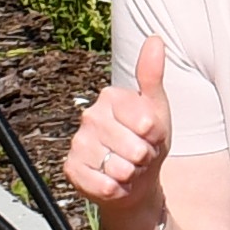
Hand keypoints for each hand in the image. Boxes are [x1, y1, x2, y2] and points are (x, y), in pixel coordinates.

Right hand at [63, 36, 174, 206]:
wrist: (134, 178)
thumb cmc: (146, 141)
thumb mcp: (157, 109)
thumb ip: (152, 76)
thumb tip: (154, 40)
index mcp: (111, 97)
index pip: (145, 122)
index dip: (155, 135)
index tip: (152, 135)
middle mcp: (90, 116)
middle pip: (134, 147)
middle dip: (144, 157)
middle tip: (140, 154)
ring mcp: (78, 142)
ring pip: (119, 168)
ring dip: (131, 174)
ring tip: (129, 167)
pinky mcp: (71, 168)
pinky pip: (103, 184)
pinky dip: (116, 188)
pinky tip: (115, 181)